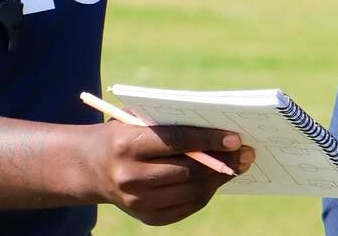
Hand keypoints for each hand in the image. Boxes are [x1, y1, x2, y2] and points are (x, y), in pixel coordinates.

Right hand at [88, 121, 254, 226]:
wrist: (92, 167)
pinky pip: (186, 207)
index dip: (209, 140)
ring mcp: (138, 202)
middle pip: (188, 171)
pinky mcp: (147, 218)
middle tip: (244, 153)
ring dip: (218, 179)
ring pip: (191, 192)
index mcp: (127, 144)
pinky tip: (216, 180)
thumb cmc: (124, 133)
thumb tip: (219, 132)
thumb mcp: (139, 120)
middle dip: (221, 162)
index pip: (177, 141)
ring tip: (236, 166)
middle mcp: (130, 176)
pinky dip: (205, 193)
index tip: (235, 138)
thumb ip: (173, 123)